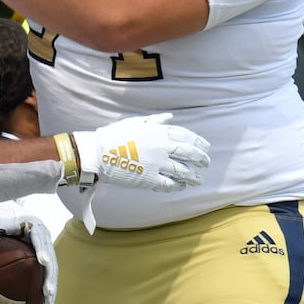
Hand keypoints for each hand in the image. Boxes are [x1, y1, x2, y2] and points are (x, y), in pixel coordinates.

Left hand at [0, 200, 57, 303]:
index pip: (39, 236)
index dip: (42, 248)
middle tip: (47, 292)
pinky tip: (45, 298)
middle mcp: (41, 232)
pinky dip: (47, 281)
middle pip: (50, 254)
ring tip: (49, 302)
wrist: (2, 208)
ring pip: (51, 263)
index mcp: (31, 222)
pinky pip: (47, 267)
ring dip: (51, 282)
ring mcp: (43, 242)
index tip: (43, 261)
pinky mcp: (41, 250)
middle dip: (50, 274)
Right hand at [71, 113, 210, 191]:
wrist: (97, 153)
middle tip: (206, 163)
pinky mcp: (150, 179)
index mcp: (158, 131)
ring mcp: (157, 164)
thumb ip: (155, 120)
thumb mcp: (135, 123)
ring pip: (183, 171)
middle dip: (200, 158)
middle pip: (189, 153)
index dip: (198, 141)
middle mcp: (161, 147)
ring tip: (199, 179)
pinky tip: (182, 186)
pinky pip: (169, 184)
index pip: (186, 135)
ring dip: (193, 175)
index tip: (206, 146)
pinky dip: (178, 185)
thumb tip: (170, 117)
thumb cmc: (114, 136)